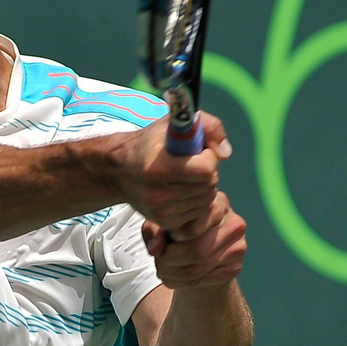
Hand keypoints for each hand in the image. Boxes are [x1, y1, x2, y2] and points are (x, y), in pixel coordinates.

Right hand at [118, 113, 231, 238]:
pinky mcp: (165, 222)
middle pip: (209, 185)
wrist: (120, 171)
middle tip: (192, 164)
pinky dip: (197, 201)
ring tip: (186, 177)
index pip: (206, 169)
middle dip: (207, 172)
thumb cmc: (151, 143)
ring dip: (203, 187)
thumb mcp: (175, 123)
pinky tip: (182, 191)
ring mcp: (161, 211)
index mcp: (159, 166)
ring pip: (207, 199)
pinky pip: (199, 212)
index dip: (209, 157)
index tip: (200, 151)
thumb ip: (208, 127)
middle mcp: (158, 193)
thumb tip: (226, 154)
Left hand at [142, 190, 247, 288]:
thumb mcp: (163, 225)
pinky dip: (181, 283)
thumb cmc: (180, 232)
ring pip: (198, 268)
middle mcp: (234, 222)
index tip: (167, 238)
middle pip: (196, 250)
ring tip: (162, 270)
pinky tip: (174, 277)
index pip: (194, 224)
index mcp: (216, 202)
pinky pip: (204, 280)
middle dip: (169, 260)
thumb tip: (155, 249)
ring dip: (173, 274)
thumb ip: (154, 231)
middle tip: (158, 261)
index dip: (174, 235)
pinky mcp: (236, 267)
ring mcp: (238, 246)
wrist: (202, 253)